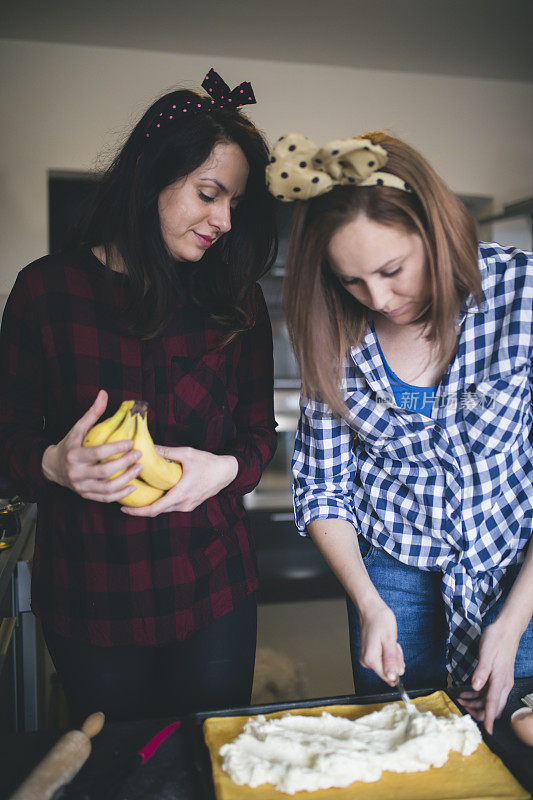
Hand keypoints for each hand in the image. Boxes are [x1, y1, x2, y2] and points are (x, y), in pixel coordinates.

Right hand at [41, 390, 141, 502]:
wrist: (52, 467)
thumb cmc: (69, 445)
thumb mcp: (78, 428)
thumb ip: (92, 413)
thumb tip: (104, 393)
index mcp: (74, 456)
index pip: (98, 453)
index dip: (116, 448)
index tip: (131, 442)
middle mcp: (76, 473)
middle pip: (105, 471)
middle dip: (125, 463)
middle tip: (139, 454)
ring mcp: (81, 487)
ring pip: (107, 488)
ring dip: (126, 478)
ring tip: (139, 468)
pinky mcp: (86, 495)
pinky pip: (105, 498)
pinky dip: (120, 494)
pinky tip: (133, 485)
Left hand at [120, 446, 238, 516]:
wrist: (226, 472)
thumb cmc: (208, 462)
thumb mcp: (187, 454)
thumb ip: (167, 452)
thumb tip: (149, 447)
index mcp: (181, 493)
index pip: (155, 509)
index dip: (137, 511)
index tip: (124, 508)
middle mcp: (183, 504)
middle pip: (156, 511)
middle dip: (140, 508)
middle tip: (125, 500)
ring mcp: (187, 506)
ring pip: (164, 510)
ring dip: (151, 505)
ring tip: (137, 497)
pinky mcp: (190, 505)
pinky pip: (171, 507)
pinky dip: (161, 503)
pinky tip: (154, 494)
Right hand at [358, 598, 404, 686]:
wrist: (371, 610)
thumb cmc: (381, 620)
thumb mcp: (389, 639)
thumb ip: (391, 660)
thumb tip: (392, 678)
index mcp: (371, 659)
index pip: (389, 677)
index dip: (397, 666)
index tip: (395, 651)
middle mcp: (366, 662)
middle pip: (389, 672)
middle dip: (396, 659)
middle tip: (392, 643)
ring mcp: (367, 659)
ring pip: (388, 666)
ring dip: (393, 655)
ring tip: (389, 640)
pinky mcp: (369, 656)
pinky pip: (384, 660)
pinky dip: (389, 652)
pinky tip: (386, 642)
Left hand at [457, 620, 518, 734]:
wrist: (506, 630)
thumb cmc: (496, 640)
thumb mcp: (486, 654)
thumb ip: (481, 672)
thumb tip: (475, 687)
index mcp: (500, 680)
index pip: (494, 704)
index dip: (489, 718)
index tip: (487, 731)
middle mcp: (503, 684)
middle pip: (493, 706)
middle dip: (479, 712)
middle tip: (463, 709)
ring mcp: (501, 680)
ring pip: (490, 700)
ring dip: (476, 702)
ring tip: (461, 699)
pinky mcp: (498, 676)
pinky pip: (489, 691)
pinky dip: (478, 694)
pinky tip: (467, 691)